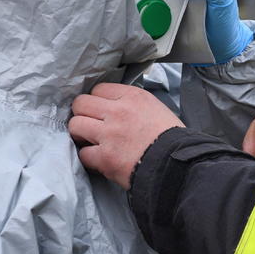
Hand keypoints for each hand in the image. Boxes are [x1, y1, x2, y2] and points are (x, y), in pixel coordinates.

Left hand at [69, 83, 183, 188]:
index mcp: (132, 97)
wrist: (178, 164)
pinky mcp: (105, 157)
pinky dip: (89, 157)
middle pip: (81, 103)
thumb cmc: (172, 138)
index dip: (97, 101)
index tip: (100, 111)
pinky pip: (83, 153)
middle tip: (90, 125)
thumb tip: (115, 107)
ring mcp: (109, 134)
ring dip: (80, 134)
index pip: (98, 89)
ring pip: (76, 125)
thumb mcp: (155, 108)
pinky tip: (99, 159)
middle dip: (83, 114)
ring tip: (91, 141)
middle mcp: (118, 111)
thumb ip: (132, 104)